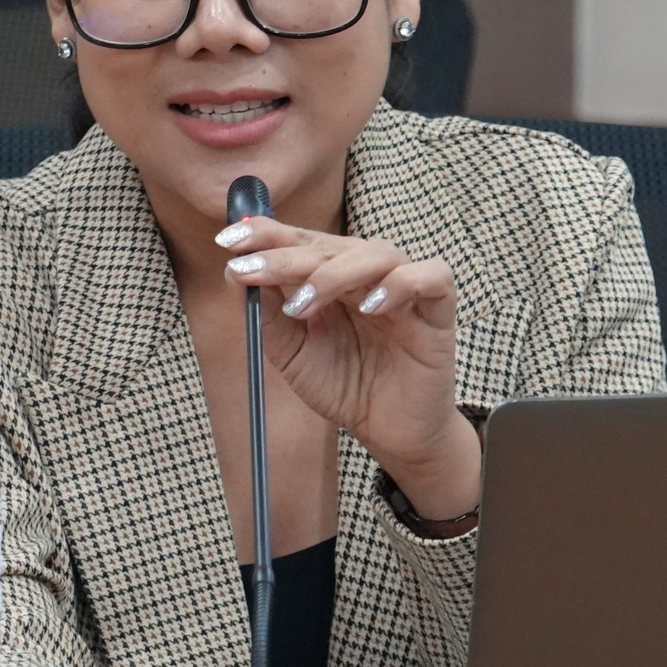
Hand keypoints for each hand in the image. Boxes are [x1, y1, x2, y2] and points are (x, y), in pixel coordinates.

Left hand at [217, 217, 479, 518]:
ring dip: (333, 273)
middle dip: (284, 255)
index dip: (266, 233)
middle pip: (329, 245)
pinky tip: (372, 307)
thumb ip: (269, 313)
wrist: (388, 433)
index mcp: (330, 275)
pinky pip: (432, 277)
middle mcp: (366, 273)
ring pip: (376, 253)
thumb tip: (236, 271)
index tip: (228, 240)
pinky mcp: (438, 310)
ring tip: (302, 305)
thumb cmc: (343, 386)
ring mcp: (404, 288)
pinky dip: (403, 284)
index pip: (299, 239)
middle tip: (250, 269)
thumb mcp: (292, 352)